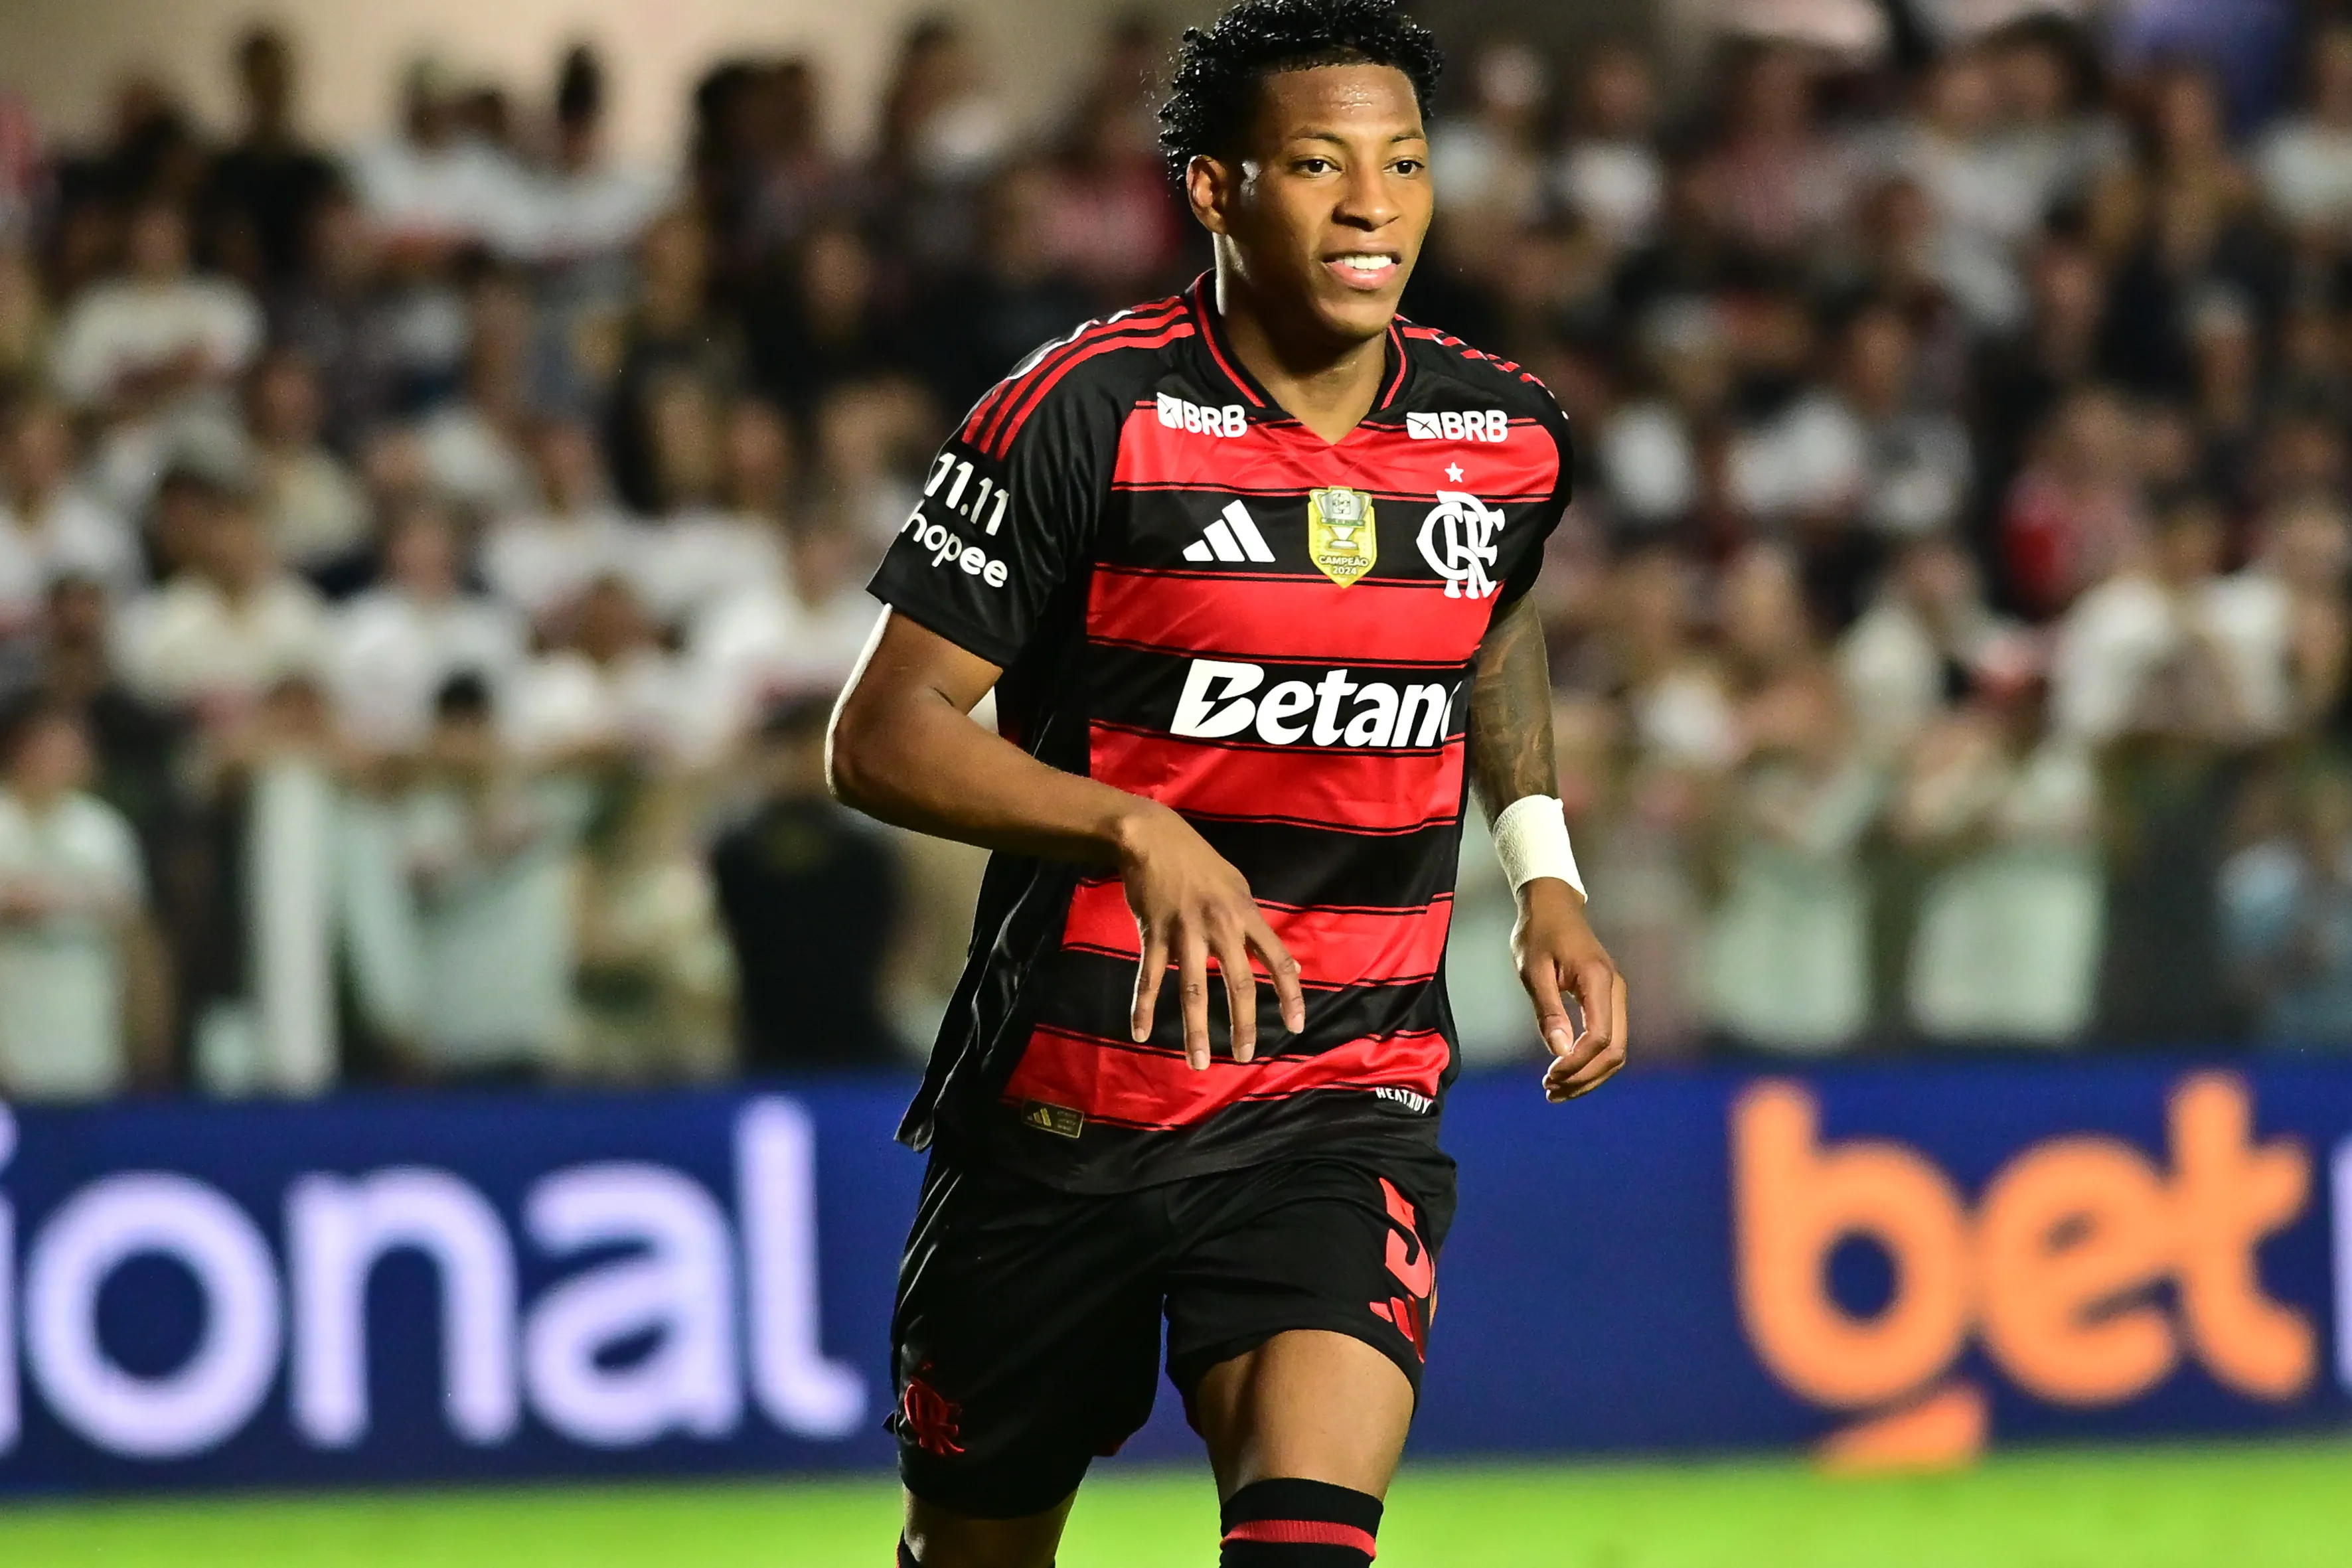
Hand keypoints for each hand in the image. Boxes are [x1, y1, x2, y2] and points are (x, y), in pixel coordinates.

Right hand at [1116, 802, 1304, 1069]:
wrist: (1153, 838)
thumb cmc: (1199, 863)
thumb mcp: (1238, 888)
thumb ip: (1257, 926)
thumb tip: (1287, 963)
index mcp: (1245, 915)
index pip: (1277, 959)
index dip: (1290, 994)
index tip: (1296, 1026)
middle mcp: (1220, 927)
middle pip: (1238, 983)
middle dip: (1244, 1023)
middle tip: (1246, 1057)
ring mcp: (1185, 931)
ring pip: (1192, 990)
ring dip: (1195, 1030)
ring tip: (1199, 1062)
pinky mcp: (1153, 933)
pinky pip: (1149, 977)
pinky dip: (1142, 1007)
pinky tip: (1140, 1033)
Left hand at [1512, 879, 1627, 1102]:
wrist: (1552, 906)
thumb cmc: (1538, 934)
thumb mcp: (1533, 971)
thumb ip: (1548, 1010)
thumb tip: (1560, 1051)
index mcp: (1598, 981)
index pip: (1600, 1037)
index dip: (1578, 1064)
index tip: (1549, 1076)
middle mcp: (1616, 990)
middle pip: (1615, 1051)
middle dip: (1585, 1077)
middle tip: (1550, 1091)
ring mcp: (1616, 996)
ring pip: (1616, 1050)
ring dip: (1590, 1076)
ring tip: (1556, 1090)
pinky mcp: (1609, 1001)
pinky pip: (1609, 1040)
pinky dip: (1591, 1062)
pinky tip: (1566, 1072)